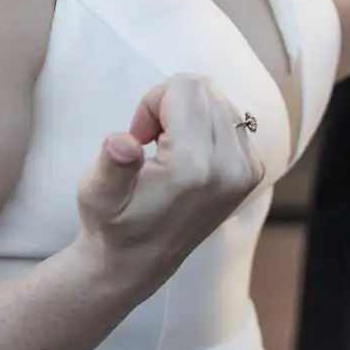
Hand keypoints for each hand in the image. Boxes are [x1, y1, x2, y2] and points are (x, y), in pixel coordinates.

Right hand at [75, 74, 265, 287]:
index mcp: (194, 167)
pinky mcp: (252, 172)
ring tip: (168, 150)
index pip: (184, 87)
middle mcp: (230, 166)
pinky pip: (233, 120)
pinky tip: (187, 156)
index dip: (152, 103)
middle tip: (151, 141)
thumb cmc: (114, 224)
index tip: (139, 136)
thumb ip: (112, 165)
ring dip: (189, 114)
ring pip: (219, 100)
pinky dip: (207, 126)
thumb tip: (125, 143)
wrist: (138, 262)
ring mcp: (246, 170)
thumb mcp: (97, 194)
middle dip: (171, 104)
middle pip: (204, 89)